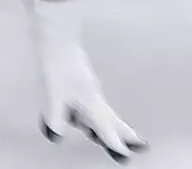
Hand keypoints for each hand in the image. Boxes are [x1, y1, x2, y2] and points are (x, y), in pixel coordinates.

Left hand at [27, 0, 147, 162]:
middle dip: (125, 133)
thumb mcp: (53, 94)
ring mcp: (90, 88)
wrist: (57, 39)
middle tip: (138, 144)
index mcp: (91, 102)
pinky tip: (87, 116)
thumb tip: (57, 134)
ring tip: (122, 135)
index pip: (106, 128)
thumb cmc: (57, 63)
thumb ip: (56, 116)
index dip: (115, 142)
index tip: (125, 154)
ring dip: (112, 125)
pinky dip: (97, 114)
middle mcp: (94, 96)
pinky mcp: (83, 81)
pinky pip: (94, 103)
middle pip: (113, 119)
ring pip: (104, 111)